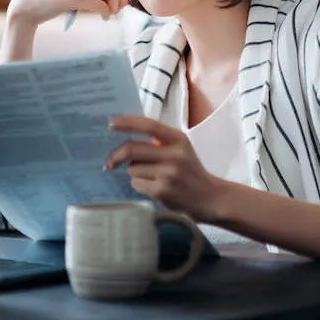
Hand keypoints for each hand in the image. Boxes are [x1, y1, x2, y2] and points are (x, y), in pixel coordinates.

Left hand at [105, 116, 225, 221]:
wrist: (210, 197)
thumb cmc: (191, 171)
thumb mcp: (181, 149)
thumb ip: (159, 142)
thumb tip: (126, 139)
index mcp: (178, 139)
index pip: (148, 125)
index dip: (127, 123)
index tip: (111, 124)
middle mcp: (174, 154)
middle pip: (132, 149)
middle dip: (116, 155)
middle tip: (109, 162)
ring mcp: (168, 173)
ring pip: (132, 169)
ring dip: (134, 173)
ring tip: (150, 177)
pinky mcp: (162, 191)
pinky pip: (136, 184)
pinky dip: (139, 185)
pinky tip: (152, 187)